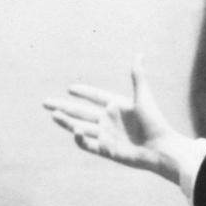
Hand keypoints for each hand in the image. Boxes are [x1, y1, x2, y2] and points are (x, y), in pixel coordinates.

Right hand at [43, 72, 196, 184]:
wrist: (160, 148)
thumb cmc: (155, 122)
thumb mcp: (143, 97)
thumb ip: (138, 76)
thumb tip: (140, 54)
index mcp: (117, 106)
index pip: (96, 97)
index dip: (84, 92)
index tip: (70, 89)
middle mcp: (109, 120)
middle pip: (81, 112)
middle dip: (63, 107)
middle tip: (45, 102)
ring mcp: (106, 135)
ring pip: (80, 126)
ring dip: (66, 121)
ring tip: (53, 114)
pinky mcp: (106, 150)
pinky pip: (89, 144)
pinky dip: (80, 139)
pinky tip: (75, 130)